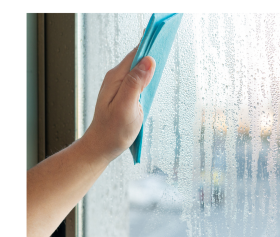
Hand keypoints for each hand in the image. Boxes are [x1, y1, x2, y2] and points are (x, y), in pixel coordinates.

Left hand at [79, 47, 154, 162]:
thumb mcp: (126, 107)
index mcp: (117, 78)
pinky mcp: (125, 93)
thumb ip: (136, 83)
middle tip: (168, 42)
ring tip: (165, 53)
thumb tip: (149, 60)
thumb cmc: (113, 130)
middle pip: (137, 58)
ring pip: (139, 68)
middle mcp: (117, 78)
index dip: (149, 45)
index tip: (162, 36)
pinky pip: (138, 78)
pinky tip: (156, 74)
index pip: (136, 54)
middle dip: (152, 50)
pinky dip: (148, 74)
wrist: (101, 146)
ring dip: (151, 62)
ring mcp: (120, 86)